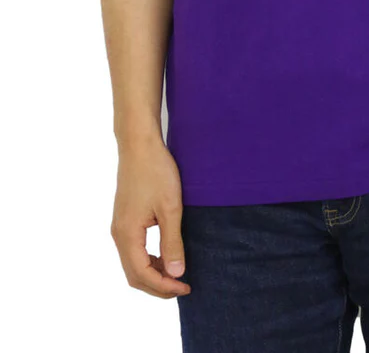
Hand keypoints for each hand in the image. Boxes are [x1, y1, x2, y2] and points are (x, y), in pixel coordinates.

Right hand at [111, 137, 190, 298]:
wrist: (139, 145)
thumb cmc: (156, 172)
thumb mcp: (170, 208)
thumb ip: (172, 242)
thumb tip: (176, 274)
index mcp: (127, 234)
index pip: (142, 274)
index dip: (163, 286)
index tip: (185, 287)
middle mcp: (119, 234)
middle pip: (134, 274)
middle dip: (157, 285)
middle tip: (182, 286)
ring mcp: (119, 226)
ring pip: (132, 263)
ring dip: (153, 273)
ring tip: (177, 273)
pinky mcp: (124, 218)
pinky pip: (133, 250)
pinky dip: (148, 259)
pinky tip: (165, 255)